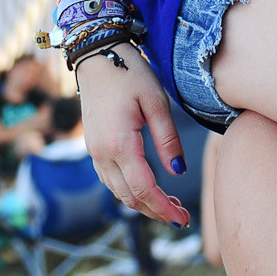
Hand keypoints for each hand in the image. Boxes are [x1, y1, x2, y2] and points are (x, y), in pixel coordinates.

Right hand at [76, 43, 189, 226]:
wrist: (97, 56)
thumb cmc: (130, 73)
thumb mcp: (157, 102)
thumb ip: (167, 139)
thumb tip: (178, 171)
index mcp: (120, 143)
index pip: (144, 189)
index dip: (164, 209)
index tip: (184, 219)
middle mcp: (102, 153)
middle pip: (129, 197)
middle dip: (156, 211)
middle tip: (182, 216)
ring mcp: (94, 151)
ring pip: (118, 192)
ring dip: (142, 203)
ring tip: (170, 205)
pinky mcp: (93, 147)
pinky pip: (110, 180)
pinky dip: (129, 191)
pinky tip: (147, 188)